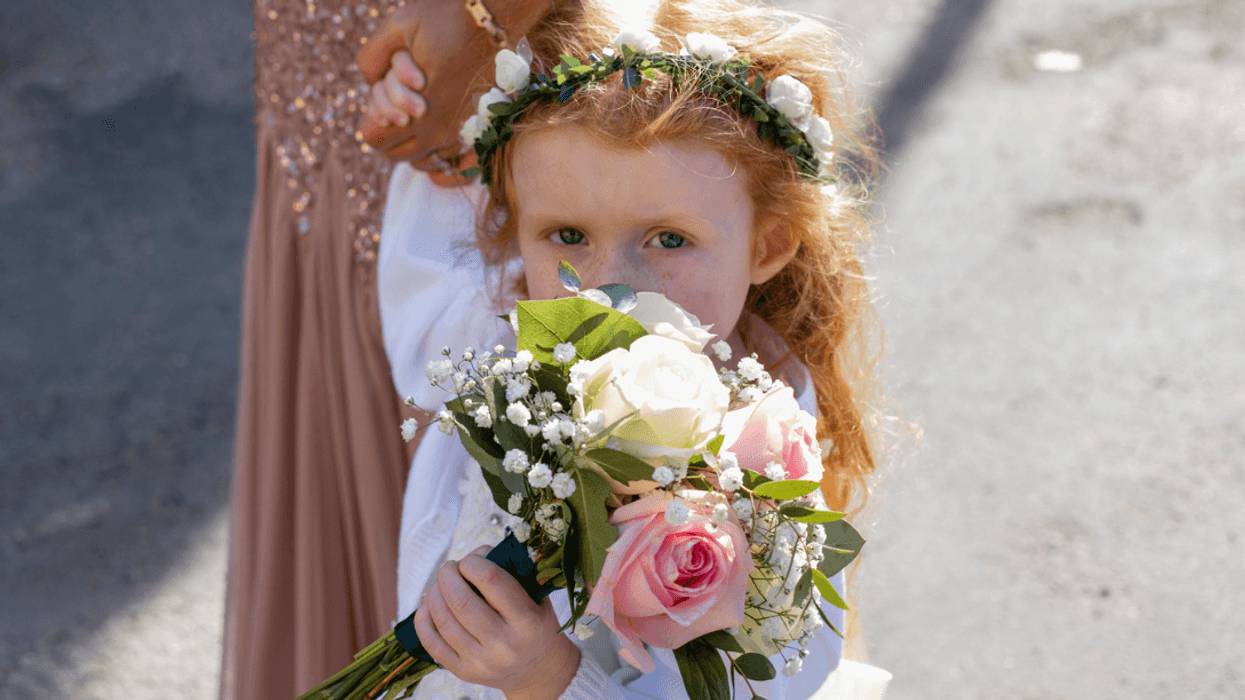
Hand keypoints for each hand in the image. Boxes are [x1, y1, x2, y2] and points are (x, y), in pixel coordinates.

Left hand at [357, 0, 555, 167]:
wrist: (498, 18)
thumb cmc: (447, 18)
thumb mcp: (398, 26)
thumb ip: (372, 56)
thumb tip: (368, 81)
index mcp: (417, 109)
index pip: (374, 138)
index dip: (371, 119)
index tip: (382, 102)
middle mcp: (440, 130)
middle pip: (396, 154)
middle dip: (390, 133)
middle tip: (399, 109)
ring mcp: (463, 135)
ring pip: (424, 162)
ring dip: (414, 144)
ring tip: (419, 117)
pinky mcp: (482, 132)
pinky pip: (453, 164)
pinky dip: (440, 156)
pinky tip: (438, 134)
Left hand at [415, 545, 580, 699]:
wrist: (539, 671)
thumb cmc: (536, 627)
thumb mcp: (538, 598)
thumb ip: (516, 573)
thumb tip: (481, 551)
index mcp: (527, 621)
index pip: (492, 581)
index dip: (474, 562)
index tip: (471, 559)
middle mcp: (503, 644)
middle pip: (461, 601)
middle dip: (448, 575)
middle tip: (450, 567)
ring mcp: (481, 661)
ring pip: (443, 620)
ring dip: (434, 593)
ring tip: (441, 583)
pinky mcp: (463, 671)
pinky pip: (431, 642)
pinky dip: (423, 618)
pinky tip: (428, 604)